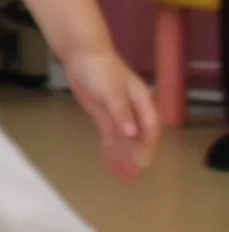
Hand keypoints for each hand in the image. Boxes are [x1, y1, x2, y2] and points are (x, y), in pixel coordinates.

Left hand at [62, 46, 160, 178]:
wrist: (82, 55)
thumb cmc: (101, 69)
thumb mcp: (112, 90)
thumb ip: (121, 112)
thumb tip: (132, 134)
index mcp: (142, 102)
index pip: (149, 128)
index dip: (146, 146)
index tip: (141, 162)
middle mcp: (133, 111)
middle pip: (138, 137)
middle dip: (136, 156)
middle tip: (131, 176)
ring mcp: (118, 114)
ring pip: (124, 140)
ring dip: (123, 156)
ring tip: (122, 176)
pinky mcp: (104, 115)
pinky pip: (110, 136)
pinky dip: (110, 149)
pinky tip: (109, 163)